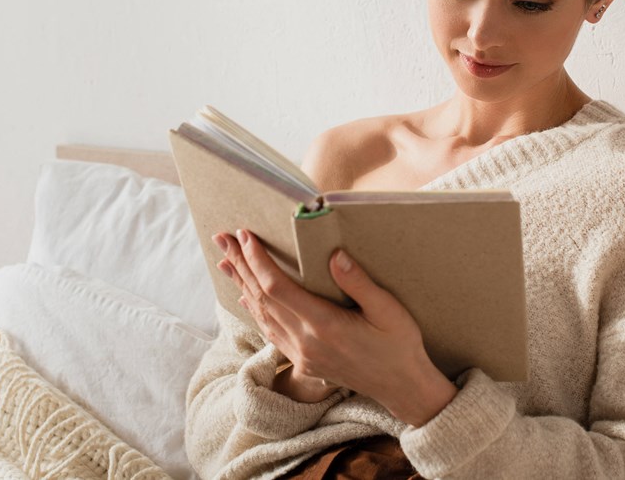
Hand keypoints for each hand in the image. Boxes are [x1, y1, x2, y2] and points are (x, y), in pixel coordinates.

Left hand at [213, 228, 457, 425]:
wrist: (401, 388)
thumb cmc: (399, 345)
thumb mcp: (388, 310)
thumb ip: (359, 282)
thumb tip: (334, 255)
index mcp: (324, 325)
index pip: (278, 287)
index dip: (258, 260)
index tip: (246, 235)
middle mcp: (305, 341)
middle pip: (261, 297)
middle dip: (241, 265)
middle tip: (222, 239)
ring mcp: (302, 354)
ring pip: (261, 314)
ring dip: (241, 285)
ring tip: (225, 262)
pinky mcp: (303, 360)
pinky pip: (270, 331)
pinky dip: (254, 309)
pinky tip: (246, 297)